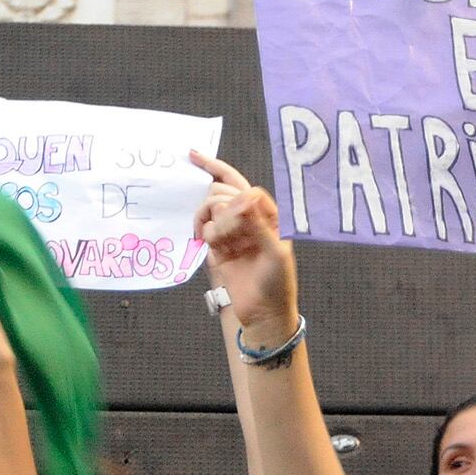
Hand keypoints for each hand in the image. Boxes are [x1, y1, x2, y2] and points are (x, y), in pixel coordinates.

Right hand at [189, 152, 295, 338]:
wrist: (264, 314)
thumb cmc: (279, 284)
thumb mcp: (276, 253)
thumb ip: (259, 225)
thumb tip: (244, 198)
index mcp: (269, 215)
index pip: (244, 186)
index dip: (221, 172)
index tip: (197, 160)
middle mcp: (250, 219)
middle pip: (223, 193)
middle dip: (219, 206)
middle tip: (228, 232)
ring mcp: (233, 232)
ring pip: (211, 209)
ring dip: (212, 221)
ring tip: (219, 243)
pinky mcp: (219, 247)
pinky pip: (206, 229)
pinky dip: (205, 233)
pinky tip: (211, 247)